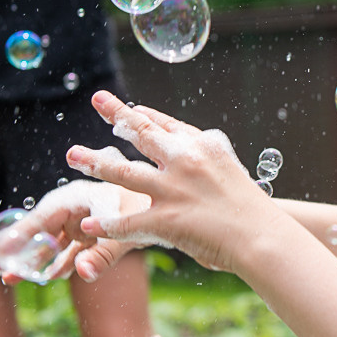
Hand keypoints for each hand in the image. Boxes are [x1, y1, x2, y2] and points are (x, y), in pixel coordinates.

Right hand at [0, 178, 150, 284]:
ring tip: (9, 278)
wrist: (168, 203)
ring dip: (33, 262)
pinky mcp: (92, 237)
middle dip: (18, 250)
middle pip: (40, 232)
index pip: (42, 218)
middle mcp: (75, 210)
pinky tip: (47, 278)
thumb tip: (83, 275)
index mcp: (77, 198)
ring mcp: (82, 224)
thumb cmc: (145, 208)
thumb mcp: (125, 231)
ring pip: (52, 246)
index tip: (1, 249)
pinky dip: (58, 266)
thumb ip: (103, 254)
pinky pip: (69, 254)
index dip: (21, 234)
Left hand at [65, 91, 270, 274]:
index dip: (146, 115)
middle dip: (116, 115)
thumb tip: (198, 151)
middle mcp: (185, 160)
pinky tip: (89, 225)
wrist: (263, 236)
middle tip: (97, 100)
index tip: (131, 108)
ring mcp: (173, 188)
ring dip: (95, 162)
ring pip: (123, 171)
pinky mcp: (166, 218)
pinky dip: (107, 224)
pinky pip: (127, 221)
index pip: (168, 125)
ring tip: (73, 156)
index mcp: (203, 146)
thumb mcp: (231, 171)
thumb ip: (210, 160)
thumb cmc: (253, 210)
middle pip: (142, 133)